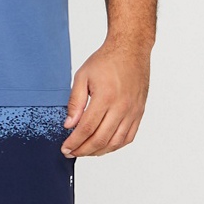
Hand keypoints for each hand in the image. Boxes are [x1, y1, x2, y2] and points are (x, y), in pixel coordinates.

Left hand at [61, 40, 149, 156]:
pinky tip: (103, 146)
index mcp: (106, 97)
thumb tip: (69, 125)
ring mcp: (132, 111)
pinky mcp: (139, 113)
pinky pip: (128, 137)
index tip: (65, 148)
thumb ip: (75, 102)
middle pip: (100, 139)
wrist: (131, 50)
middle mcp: (122, 107)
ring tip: (85, 151)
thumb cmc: (106, 60)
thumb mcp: (82, 76)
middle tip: (71, 153)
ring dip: (98, 151)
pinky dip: (115, 146)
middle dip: (83, 150)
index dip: (74, 142)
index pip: (87, 128)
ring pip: (115, 142)